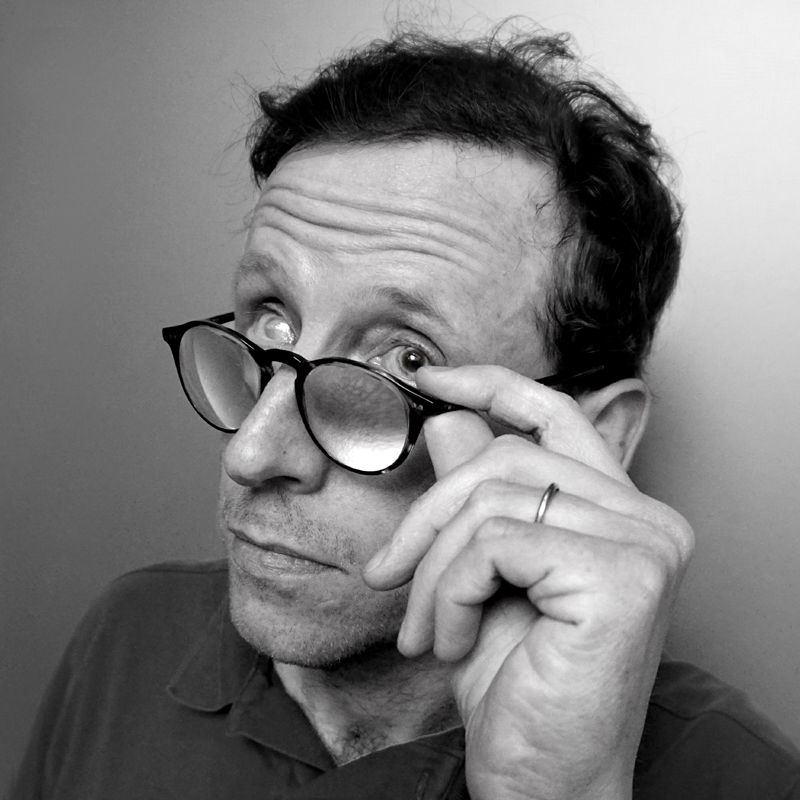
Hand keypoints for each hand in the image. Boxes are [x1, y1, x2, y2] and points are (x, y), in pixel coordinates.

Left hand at [363, 365, 693, 799]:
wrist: (542, 779)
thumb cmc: (515, 683)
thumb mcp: (481, 574)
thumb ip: (476, 494)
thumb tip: (448, 420)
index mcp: (617, 509)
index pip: (555, 413)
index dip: (492, 384)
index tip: (430, 379)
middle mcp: (647, 517)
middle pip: (504, 458)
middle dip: (427, 515)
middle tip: (388, 576)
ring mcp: (644, 543)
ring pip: (490, 500)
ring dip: (432, 569)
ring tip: (427, 630)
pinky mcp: (625, 576)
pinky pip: (495, 542)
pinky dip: (450, 591)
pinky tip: (454, 642)